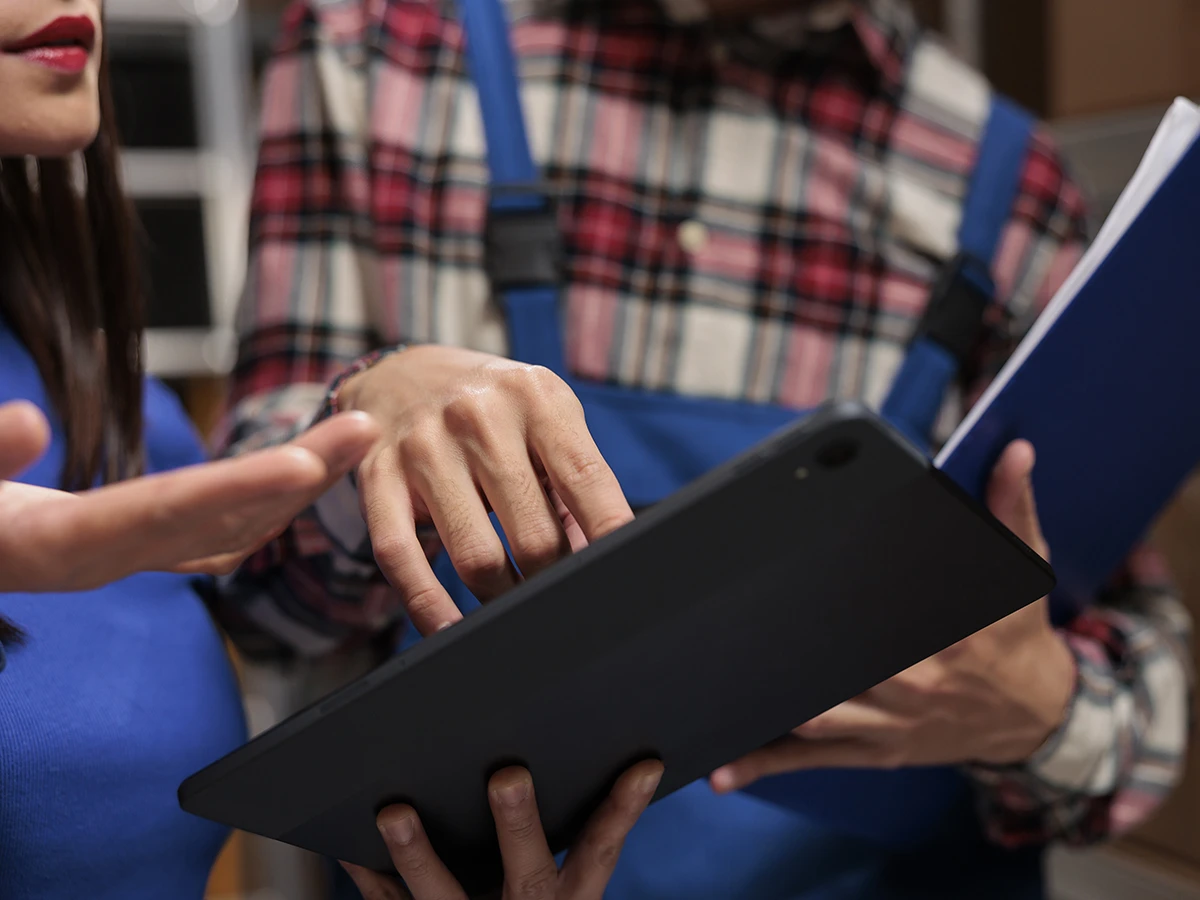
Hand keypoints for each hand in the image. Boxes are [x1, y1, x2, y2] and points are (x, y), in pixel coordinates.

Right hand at [0, 400, 379, 591]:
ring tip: (350, 435)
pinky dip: (260, 506)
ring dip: (295, 481)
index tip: (307, 463)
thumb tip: (26, 419)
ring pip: (228, 525)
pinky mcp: (120, 549)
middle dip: (299, 475)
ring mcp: (119, 559)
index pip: (166, 511)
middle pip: (222, 516)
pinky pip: (208, 537)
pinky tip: (296, 483)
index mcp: (60, 545)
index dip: (240, 487)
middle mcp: (105, 560)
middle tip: (367, 427)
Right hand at [339, 346, 633, 634]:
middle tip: (561, 599)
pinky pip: (402, 558)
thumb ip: (573, 482)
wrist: (400, 374)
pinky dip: (430, 608)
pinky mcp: (377, 477)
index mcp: (534, 397)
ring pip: (476, 557)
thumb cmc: (494, 410)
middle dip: (553, 580)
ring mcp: (423, 446)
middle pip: (532, 535)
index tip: (620, 577)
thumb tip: (597, 561)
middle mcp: (478, 416)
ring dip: (503, 601)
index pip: (585, 479)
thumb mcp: (544, 418)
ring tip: (516, 610)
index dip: (610, 535)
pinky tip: (450, 630)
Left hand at [343, 761, 663, 899]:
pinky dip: (368, 873)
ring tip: (396, 811)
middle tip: (507, 775)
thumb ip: (569, 827)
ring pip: (443, 897)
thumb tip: (581, 736)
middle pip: (529, 872)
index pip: (602, 848)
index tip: (644, 762)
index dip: (624, 808)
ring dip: (419, 853)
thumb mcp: (562, 884)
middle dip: (518, 825)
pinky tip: (346, 840)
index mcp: (570, 896)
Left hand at [710, 440, 1076, 790]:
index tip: (785, 571)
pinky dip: (767, 764)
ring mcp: (889, 723)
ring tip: (704, 692)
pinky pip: (815, 760)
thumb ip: (1011, 506)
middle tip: (724, 624)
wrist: (1036, 717)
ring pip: (813, 716)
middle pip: (833, 662)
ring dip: (761, 705)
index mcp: (944, 634)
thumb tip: (1012, 450)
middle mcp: (912, 684)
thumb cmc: (1017, 635)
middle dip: (783, 646)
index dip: (833, 594)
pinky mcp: (876, 750)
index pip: (878, 610)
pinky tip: (722, 770)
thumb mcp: (1021, 569)